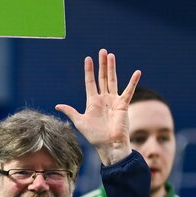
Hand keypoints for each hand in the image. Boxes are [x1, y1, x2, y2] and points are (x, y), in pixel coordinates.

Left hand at [55, 49, 139, 164]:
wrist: (108, 145)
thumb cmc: (94, 136)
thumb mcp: (80, 122)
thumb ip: (70, 111)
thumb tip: (57, 105)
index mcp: (92, 102)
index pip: (90, 82)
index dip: (89, 71)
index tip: (88, 59)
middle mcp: (103, 99)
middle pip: (102, 78)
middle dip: (102, 65)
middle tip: (102, 51)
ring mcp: (114, 101)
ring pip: (112, 80)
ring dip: (112, 68)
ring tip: (111, 55)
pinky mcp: (123, 105)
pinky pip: (129, 91)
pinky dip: (133, 82)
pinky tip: (137, 72)